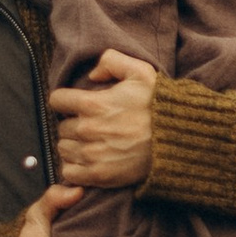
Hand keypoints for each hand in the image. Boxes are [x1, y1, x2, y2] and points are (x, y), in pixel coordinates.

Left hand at [48, 49, 159, 189]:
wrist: (178, 139)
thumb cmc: (160, 105)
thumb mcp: (140, 72)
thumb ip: (111, 61)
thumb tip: (92, 75)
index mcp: (93, 103)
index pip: (57, 100)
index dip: (65, 100)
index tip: (76, 104)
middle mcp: (88, 129)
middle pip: (61, 126)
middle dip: (72, 123)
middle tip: (90, 124)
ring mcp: (92, 154)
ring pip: (63, 148)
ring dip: (73, 145)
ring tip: (90, 142)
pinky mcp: (99, 175)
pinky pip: (69, 172)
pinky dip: (74, 167)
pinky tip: (88, 160)